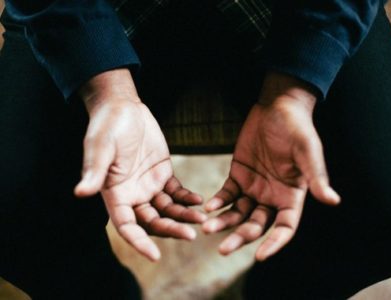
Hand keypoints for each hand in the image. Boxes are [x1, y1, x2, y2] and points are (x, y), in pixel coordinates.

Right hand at [74, 69, 205, 260]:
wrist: (124, 108)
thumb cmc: (107, 125)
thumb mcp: (100, 146)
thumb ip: (95, 170)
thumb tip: (81, 192)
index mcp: (115, 194)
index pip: (126, 226)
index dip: (138, 242)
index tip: (155, 256)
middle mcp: (132, 195)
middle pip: (152, 222)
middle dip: (170, 230)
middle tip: (191, 235)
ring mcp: (148, 185)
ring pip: (167, 210)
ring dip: (184, 216)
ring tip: (202, 218)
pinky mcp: (162, 174)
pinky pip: (176, 192)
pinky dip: (187, 198)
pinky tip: (199, 200)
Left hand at [202, 73, 339, 260]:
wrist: (277, 107)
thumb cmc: (297, 128)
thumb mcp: (308, 151)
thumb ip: (316, 176)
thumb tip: (333, 200)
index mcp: (292, 195)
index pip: (285, 227)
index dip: (274, 243)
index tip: (260, 256)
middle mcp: (272, 196)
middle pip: (256, 225)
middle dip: (241, 238)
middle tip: (223, 250)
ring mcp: (254, 187)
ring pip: (238, 213)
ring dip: (224, 222)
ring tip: (208, 228)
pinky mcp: (238, 175)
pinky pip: (227, 194)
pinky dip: (218, 201)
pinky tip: (208, 206)